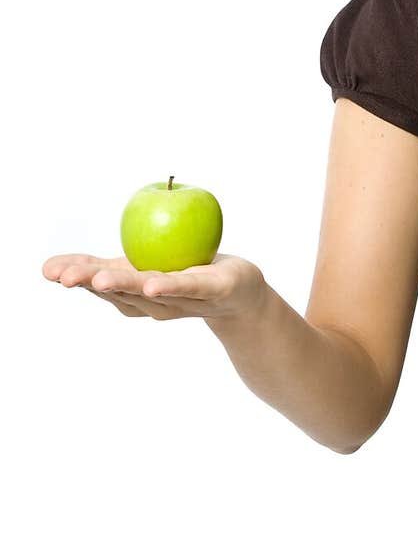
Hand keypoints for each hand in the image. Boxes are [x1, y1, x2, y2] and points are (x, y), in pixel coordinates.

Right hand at [40, 252, 265, 321]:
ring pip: (148, 293)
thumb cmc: (191, 273)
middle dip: (88, 282)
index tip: (47, 270)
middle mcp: (154, 302)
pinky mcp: (212, 293)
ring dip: (122, 285)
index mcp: (136, 290)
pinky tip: (152, 285)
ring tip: (98, 279)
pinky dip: (169, 287)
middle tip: (63, 277)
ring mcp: (182, 300)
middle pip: (118, 292)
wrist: (242, 296)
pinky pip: (188, 288)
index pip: (99, 281)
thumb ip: (117, 260)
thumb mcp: (149, 263)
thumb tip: (83, 243)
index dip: (74, 275)